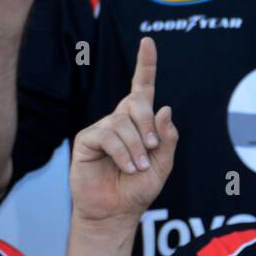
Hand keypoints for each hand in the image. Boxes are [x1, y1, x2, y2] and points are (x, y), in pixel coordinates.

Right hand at [69, 37, 177, 225]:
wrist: (116, 212)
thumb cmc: (138, 189)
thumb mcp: (162, 166)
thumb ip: (167, 140)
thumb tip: (165, 109)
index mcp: (140, 123)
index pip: (142, 89)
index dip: (145, 65)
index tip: (148, 43)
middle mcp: (120, 120)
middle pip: (137, 102)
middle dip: (148, 123)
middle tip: (151, 148)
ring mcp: (102, 128)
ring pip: (123, 123)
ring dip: (136, 148)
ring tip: (137, 168)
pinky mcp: (87, 139)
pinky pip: (108, 136)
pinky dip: (123, 153)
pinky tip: (127, 167)